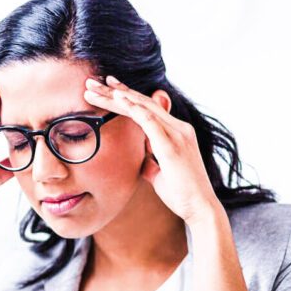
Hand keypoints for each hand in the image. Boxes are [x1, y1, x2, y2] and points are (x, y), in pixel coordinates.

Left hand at [84, 75, 222, 225]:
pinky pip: (150, 120)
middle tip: (90, 82)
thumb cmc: (181, 194)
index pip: (146, 109)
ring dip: (116, 96)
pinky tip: (117, 97)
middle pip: (141, 103)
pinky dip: (133, 107)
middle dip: (114, 92)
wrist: (200, 208)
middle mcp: (178, 128)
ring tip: (94, 87)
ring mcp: (177, 134)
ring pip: (142, 106)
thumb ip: (152, 163)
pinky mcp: (173, 144)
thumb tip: (143, 161)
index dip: (125, 97)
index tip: (105, 89)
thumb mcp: (160, 175)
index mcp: (176, 132)